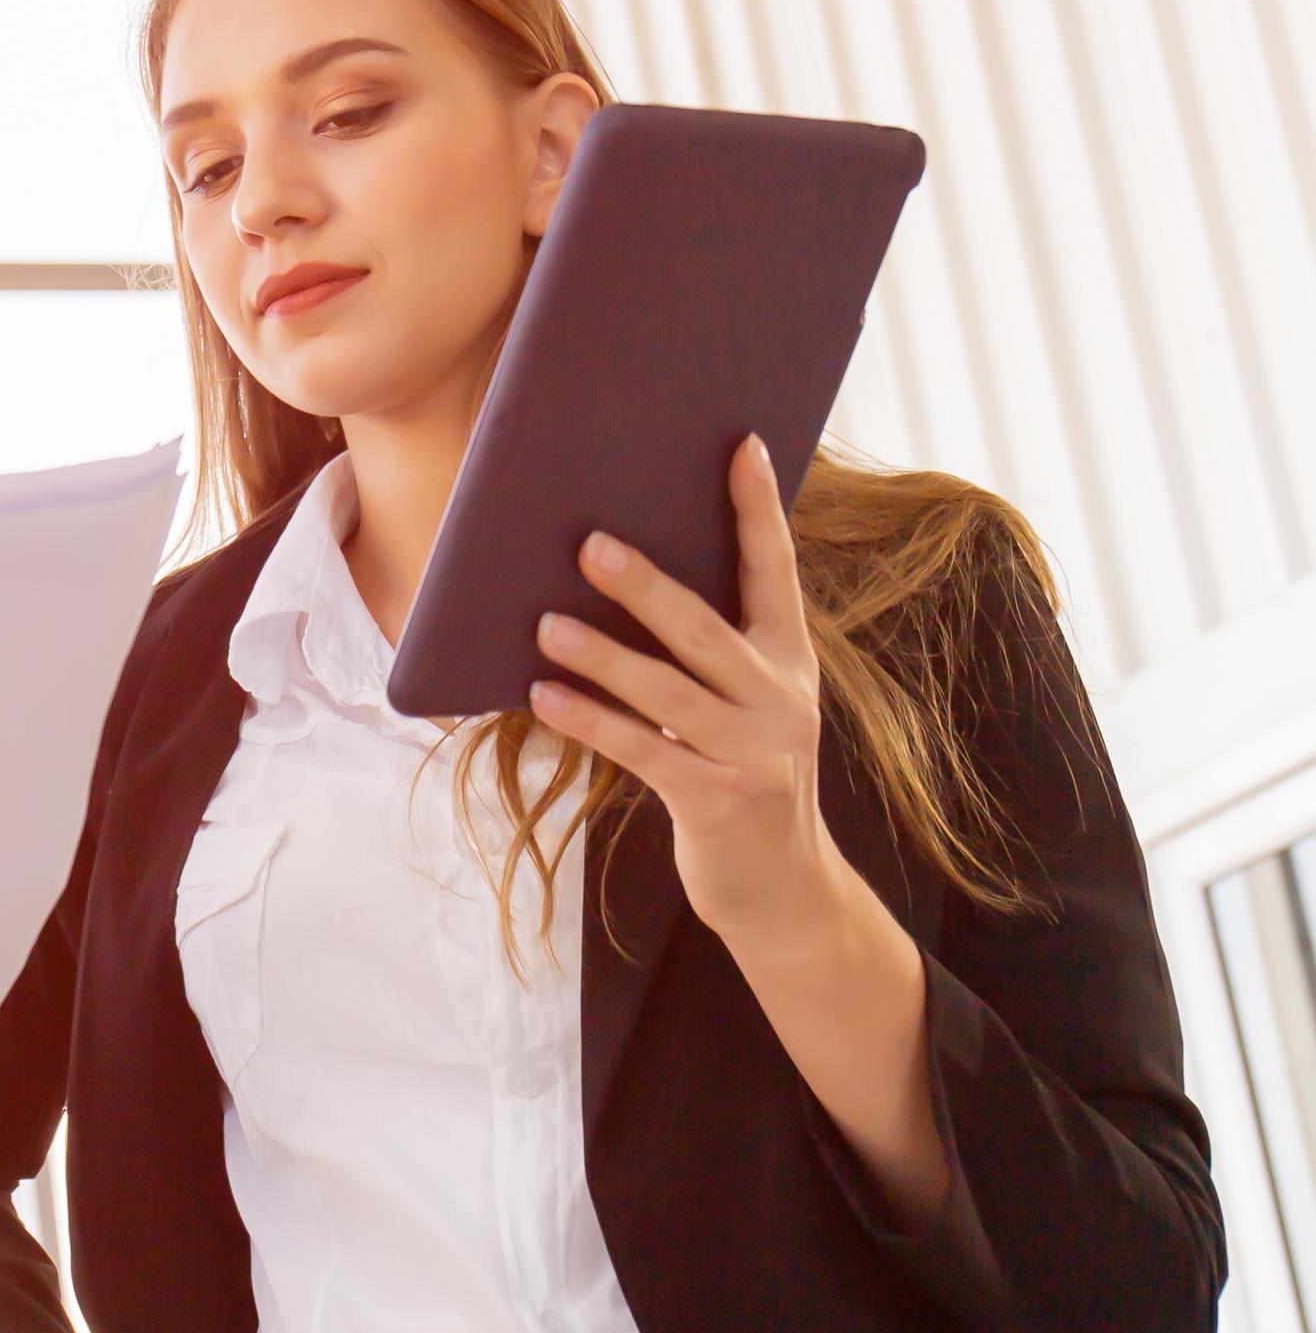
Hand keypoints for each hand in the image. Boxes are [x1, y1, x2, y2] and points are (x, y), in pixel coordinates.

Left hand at [529, 434, 860, 952]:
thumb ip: (707, 651)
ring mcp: (751, 751)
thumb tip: (621, 576)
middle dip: (645, 585)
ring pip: (667, 692)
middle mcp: (779, 697)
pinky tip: (544, 697)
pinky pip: (642, 750)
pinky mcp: (715, 799)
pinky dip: (591, 721)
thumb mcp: (745, 705)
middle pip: (704, 628)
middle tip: (588, 544)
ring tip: (544, 625)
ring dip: (602, 657)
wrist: (779, 886)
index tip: (744, 446)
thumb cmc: (739, 772)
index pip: (776, 571)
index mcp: (788, 659)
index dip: (758, 510)